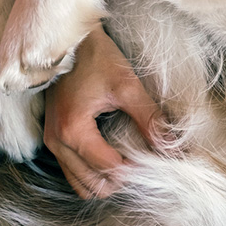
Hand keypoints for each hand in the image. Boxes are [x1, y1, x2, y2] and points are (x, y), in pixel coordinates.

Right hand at [43, 24, 162, 197]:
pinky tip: (113, 156)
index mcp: (73, 131)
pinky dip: (93, 172)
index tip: (157, 160)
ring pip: (81, 183)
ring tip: (130, 163)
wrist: (70, 39)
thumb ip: (149, 119)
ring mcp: (52, 141)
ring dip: (105, 180)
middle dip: (121, 180)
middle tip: (144, 164)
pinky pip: (73, 170)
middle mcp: (58, 142)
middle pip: (94, 185)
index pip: (109, 169)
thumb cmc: (96, 57)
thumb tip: (172, 146)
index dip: (137, 170)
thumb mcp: (127, 85)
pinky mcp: (54, 136)